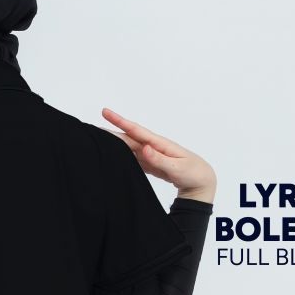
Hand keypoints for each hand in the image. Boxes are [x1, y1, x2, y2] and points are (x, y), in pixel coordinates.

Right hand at [101, 108, 216, 202]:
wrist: (201, 181)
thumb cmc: (192, 173)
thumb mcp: (177, 168)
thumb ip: (159, 159)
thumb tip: (144, 148)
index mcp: (160, 144)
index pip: (136, 131)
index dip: (120, 121)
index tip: (106, 112)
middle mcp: (153, 146)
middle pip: (129, 137)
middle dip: (112, 131)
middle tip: (94, 127)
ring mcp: (151, 154)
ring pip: (129, 146)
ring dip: (115, 142)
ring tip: (99, 138)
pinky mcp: (150, 163)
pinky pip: (133, 157)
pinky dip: (122, 154)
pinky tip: (113, 153)